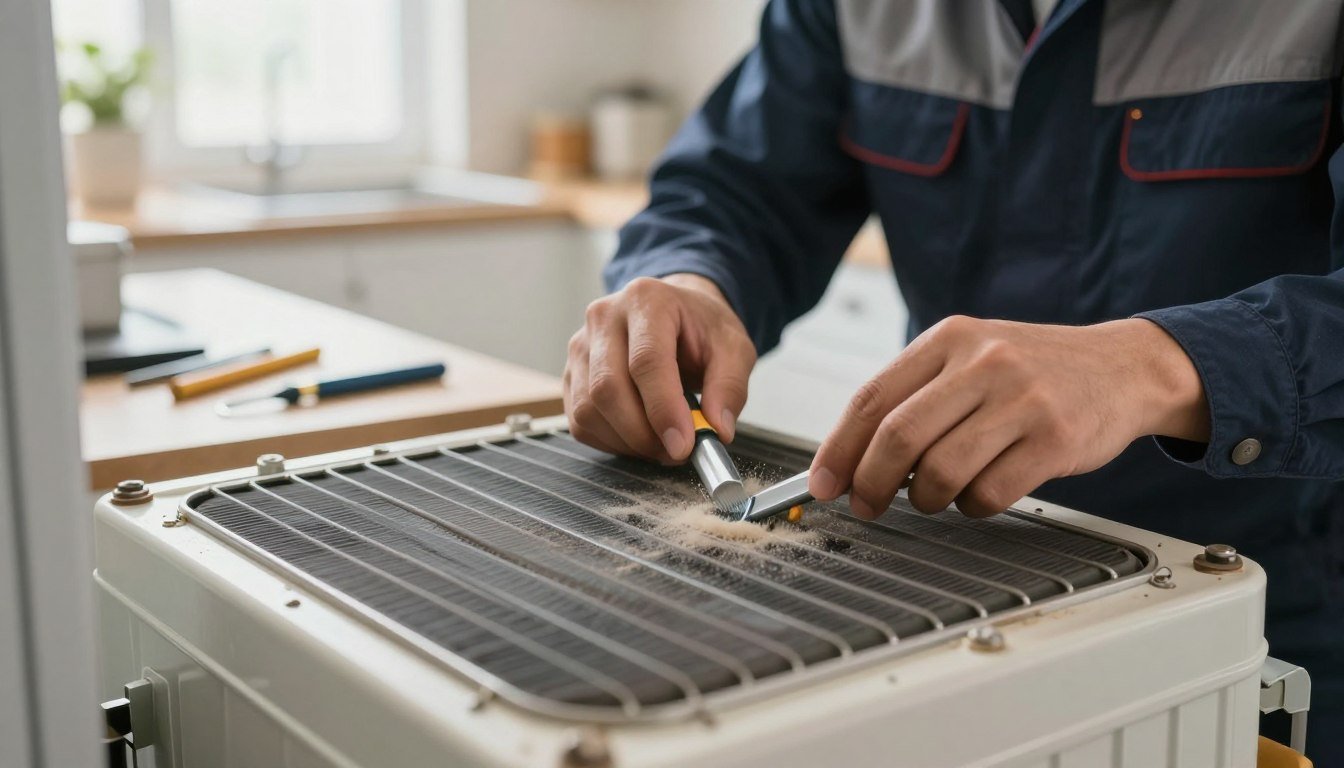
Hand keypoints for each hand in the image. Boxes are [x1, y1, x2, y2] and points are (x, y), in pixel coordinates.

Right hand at [565, 274, 756, 461]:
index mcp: (647, 300)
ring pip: (588, 410)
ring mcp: (580, 346)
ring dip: (627, 441)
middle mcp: (604, 317)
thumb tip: (716, 430)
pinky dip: (611, 442)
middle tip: (677, 452)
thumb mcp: (734, 348)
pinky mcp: (570, 374)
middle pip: (608, 388)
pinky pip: (580, 422)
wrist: (677, 316)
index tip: (683, 446)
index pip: (646, 361)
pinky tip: (640, 437)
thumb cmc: (702, 329)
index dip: (663, 409)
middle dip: (643, 434)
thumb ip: (729, 387)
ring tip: (663, 443)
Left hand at [808, 316, 1208, 518]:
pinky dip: (972, 507)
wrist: (1123, 367)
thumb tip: (851, 459)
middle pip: (899, 437)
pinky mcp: (1055, 440)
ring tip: (935, 494)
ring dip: (926, 498)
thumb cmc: (1032, 371)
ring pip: (940, 472)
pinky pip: (988, 494)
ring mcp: (1022, 400)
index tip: (822, 483)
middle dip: (870, 483)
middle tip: (866, 505)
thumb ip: (915, 397)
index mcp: (950, 338)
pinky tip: (979, 493)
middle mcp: (984, 363)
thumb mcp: (970, 358)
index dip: (838, 448)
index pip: (872, 398)